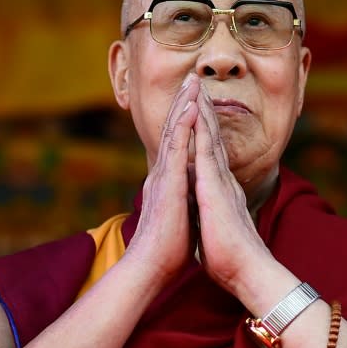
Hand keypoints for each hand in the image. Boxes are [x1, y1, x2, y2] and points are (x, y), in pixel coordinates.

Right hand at [124, 75, 200, 284]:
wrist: (151, 269)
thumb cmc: (167, 251)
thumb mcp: (181, 219)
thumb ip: (183, 203)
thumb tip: (191, 199)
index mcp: (168, 182)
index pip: (178, 145)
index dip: (185, 122)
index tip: (195, 102)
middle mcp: (163, 174)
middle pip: (173, 131)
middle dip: (184, 103)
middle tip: (193, 79)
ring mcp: (164, 176)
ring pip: (173, 132)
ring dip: (184, 104)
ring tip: (193, 81)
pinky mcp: (167, 182)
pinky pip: (177, 147)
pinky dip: (183, 124)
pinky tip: (190, 106)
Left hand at [192, 84, 273, 292]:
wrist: (248, 272)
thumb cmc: (231, 260)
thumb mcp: (216, 231)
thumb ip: (213, 216)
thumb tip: (205, 215)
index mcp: (222, 191)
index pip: (211, 154)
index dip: (205, 130)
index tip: (198, 109)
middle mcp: (224, 181)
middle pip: (213, 138)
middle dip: (205, 110)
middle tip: (198, 85)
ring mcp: (221, 182)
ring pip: (211, 138)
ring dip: (203, 111)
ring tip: (196, 87)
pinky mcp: (215, 189)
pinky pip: (206, 151)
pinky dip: (200, 130)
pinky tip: (195, 111)